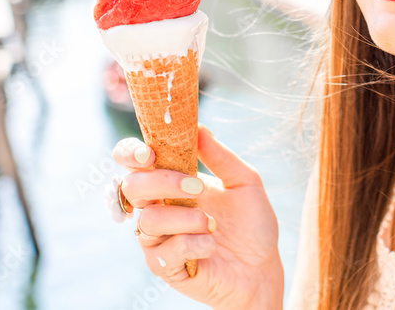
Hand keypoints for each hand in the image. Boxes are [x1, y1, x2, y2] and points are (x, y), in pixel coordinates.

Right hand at [113, 124, 283, 309]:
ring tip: (212, 224)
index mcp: (172, 183)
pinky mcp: (165, 268)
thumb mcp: (245, 181)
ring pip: (149, 221)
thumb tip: (197, 127)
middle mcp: (159, 208)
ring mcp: (158, 240)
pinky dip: (192, 244)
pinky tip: (211, 245)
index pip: (135, 163)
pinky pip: (164, 253)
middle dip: (162, 182)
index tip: (150, 153)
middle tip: (197, 187)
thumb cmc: (251, 223)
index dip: (131, 154)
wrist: (262, 267)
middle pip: (132, 187)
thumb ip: (220, 156)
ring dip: (184, 218)